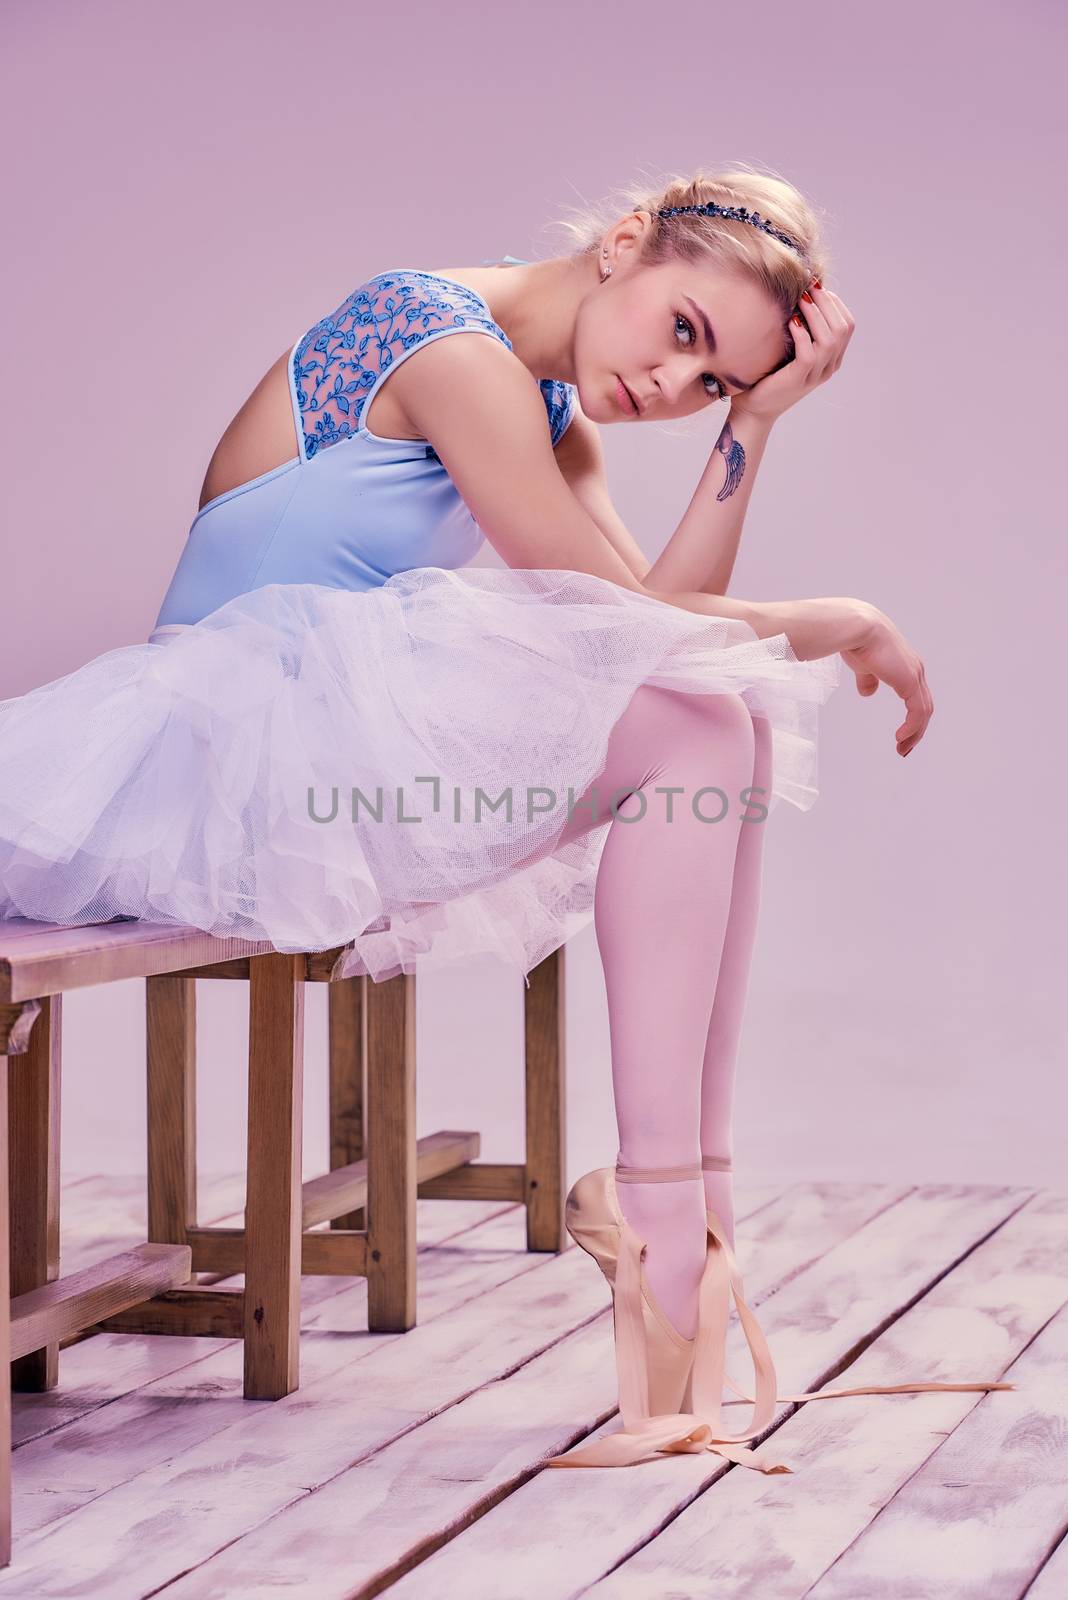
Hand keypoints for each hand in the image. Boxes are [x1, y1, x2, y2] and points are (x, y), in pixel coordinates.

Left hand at [729, 281, 854, 424]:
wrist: (754, 408)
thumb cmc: (769, 373)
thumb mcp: (791, 347)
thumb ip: (803, 328)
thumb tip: (803, 292)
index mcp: (832, 358)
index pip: (847, 324)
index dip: (835, 303)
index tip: (816, 288)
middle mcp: (829, 367)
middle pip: (843, 328)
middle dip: (827, 303)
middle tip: (809, 287)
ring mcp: (815, 375)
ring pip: (830, 339)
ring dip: (815, 314)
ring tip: (800, 299)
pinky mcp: (799, 379)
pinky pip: (809, 353)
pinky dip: (802, 334)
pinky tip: (790, 322)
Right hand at [841, 606, 934, 756]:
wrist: (857, 628)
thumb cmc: (856, 641)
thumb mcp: (863, 666)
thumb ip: (868, 679)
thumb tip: (868, 693)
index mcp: (906, 666)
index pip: (916, 697)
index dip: (911, 718)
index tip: (900, 736)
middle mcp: (915, 670)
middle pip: (924, 707)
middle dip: (916, 731)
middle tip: (904, 749)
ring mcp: (915, 675)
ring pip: (923, 712)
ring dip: (915, 733)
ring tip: (902, 749)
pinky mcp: (910, 682)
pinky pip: (917, 712)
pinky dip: (912, 728)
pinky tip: (900, 737)